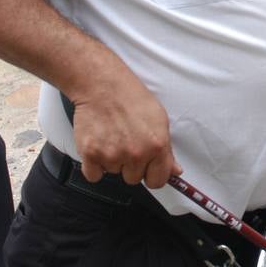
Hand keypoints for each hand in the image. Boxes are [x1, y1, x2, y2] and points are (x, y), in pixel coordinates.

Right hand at [69, 69, 180, 187]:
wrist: (102, 85)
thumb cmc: (131, 98)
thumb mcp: (159, 120)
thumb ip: (167, 150)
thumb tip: (175, 171)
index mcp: (157, 145)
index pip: (158, 181)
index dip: (152, 175)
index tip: (147, 168)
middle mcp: (136, 153)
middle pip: (134, 179)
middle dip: (131, 165)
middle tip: (126, 142)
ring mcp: (112, 155)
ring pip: (114, 174)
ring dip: (112, 161)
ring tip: (112, 137)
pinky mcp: (91, 155)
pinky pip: (94, 175)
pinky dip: (94, 165)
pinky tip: (99, 145)